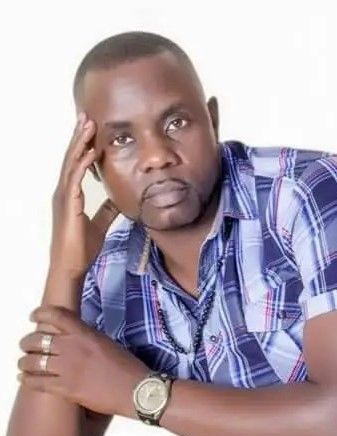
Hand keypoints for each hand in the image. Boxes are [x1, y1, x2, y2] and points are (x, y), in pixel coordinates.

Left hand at [17, 306, 150, 417]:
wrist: (134, 389)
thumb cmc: (126, 365)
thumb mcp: (107, 343)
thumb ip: (87, 338)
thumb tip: (74, 338)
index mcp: (86, 334)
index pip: (57, 316)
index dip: (41, 313)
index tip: (34, 316)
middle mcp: (73, 348)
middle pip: (38, 339)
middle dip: (27, 341)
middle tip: (26, 344)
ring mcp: (67, 369)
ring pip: (33, 361)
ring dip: (24, 361)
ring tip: (24, 362)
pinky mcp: (65, 389)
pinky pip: (37, 382)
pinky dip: (27, 379)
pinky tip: (25, 378)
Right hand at [50, 112, 118, 277]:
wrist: (72, 266)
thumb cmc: (82, 247)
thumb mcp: (100, 224)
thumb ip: (107, 210)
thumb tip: (118, 200)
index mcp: (71, 194)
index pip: (77, 164)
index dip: (83, 146)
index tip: (91, 129)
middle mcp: (64, 192)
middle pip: (71, 157)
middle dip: (79, 136)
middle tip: (87, 115)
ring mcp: (64, 197)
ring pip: (71, 163)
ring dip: (80, 143)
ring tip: (87, 124)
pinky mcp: (68, 205)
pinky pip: (74, 179)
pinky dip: (82, 163)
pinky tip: (90, 151)